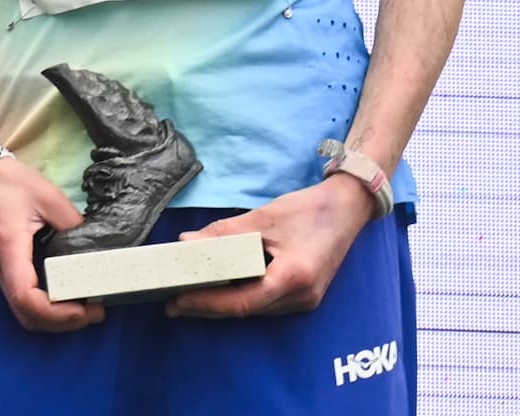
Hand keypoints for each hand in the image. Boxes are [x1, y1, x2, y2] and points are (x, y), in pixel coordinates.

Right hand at [0, 157, 104, 333]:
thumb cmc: (7, 183)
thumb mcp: (48, 197)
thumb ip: (74, 225)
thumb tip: (97, 251)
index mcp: (9, 248)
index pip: (26, 297)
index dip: (57, 313)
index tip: (86, 307)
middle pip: (26, 315)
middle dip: (63, 322)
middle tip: (95, 312)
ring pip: (23, 313)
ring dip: (55, 319)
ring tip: (86, 308)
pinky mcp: (0, 270)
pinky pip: (21, 301)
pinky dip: (46, 309)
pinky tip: (67, 297)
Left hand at [167, 176, 376, 318]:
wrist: (348, 208)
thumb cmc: (308, 210)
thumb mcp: (262, 218)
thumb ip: (223, 234)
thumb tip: (184, 243)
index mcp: (293, 278)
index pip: (242, 302)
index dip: (207, 303)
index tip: (177, 299)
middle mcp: (302, 297)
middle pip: (247, 310)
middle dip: (208, 308)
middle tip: (172, 304)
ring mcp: (306, 300)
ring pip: (256, 309)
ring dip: (222, 306)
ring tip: (188, 298)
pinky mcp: (305, 295)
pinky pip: (266, 302)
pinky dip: (240, 298)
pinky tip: (219, 291)